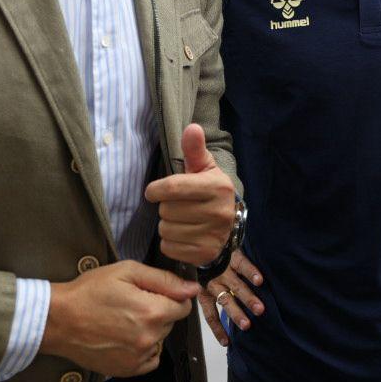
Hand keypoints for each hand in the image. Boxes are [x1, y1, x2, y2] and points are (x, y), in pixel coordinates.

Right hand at [39, 260, 199, 376]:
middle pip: (170, 323)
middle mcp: (149, 337)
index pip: (183, 306)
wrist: (59, 320)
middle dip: (157, 312)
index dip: (169, 296)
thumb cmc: (88, 292)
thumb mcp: (126, 272)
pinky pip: (150, 359)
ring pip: (160, 340)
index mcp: (152, 311)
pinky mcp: (127, 369)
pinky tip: (124, 338)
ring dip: (149, 331)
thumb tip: (191, 289)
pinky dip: (142, 350)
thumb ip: (163, 280)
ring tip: (123, 321)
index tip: (151, 294)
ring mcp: (138, 356)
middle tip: (130, 304)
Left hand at [143, 124, 236, 266]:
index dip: (155, 189)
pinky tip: (183, 235)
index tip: (153, 191)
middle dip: (166, 208)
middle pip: (166, 210)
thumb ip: (194, 149)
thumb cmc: (207, 191)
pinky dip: (170, 242)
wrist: (227, 225)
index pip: (173, 187)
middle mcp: (219, 211)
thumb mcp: (203, 168)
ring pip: (165, 229)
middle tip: (178, 207)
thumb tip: (192, 127)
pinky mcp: (205, 254)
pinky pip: (169, 247)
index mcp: (218, 186)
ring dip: (167, 225)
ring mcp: (214, 235)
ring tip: (182, 221)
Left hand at [196, 250, 264, 346]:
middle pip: (225, 301)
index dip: (218, 328)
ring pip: (236, 286)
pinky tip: (260, 281)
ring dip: (248, 298)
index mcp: (205, 291)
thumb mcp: (206, 284)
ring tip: (259, 309)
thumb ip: (216, 300)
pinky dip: (251, 272)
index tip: (226, 343)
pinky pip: (243, 265)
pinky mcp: (233, 256)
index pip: (210, 314)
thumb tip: (226, 319)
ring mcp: (224, 269)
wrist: (206, 239)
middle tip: (246, 325)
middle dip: (236, 314)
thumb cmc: (209, 266)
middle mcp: (214, 282)